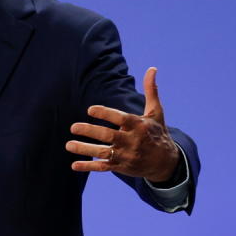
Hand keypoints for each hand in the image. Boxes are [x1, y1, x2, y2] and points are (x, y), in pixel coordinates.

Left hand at [66, 67, 178, 182]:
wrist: (166, 162)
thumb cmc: (158, 133)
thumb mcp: (156, 112)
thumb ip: (150, 91)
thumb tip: (151, 68)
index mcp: (139, 126)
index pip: (120, 119)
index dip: (105, 114)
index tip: (90, 110)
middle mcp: (132, 141)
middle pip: (108, 136)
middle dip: (90, 131)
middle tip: (73, 127)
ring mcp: (126, 155)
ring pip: (103, 152)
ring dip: (85, 149)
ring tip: (68, 144)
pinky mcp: (121, 166)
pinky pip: (103, 167)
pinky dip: (89, 166)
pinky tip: (74, 165)